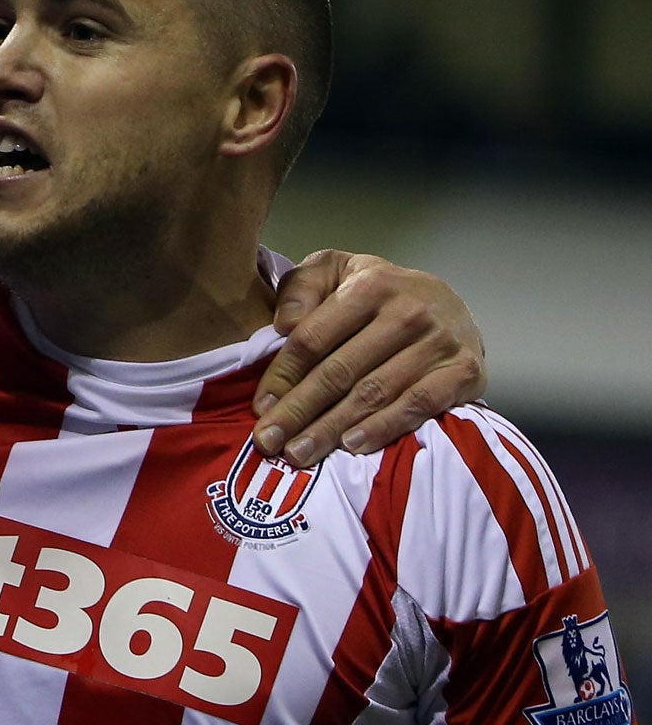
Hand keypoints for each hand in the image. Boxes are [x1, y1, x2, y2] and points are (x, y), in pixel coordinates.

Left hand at [252, 250, 486, 466]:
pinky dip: (384, 427)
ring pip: (373, 393)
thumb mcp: (336, 271)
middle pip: (339, 371)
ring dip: (331, 428)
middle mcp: (408, 312)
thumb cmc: (377, 293)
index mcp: (370, 285)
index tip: (260, 408)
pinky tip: (352, 445)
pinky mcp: (464, 371)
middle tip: (269, 441)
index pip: (313, 338)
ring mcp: (439, 342)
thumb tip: (284, 323)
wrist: (449, 304)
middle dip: (299, 410)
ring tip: (299, 454)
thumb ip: (303, 286)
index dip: (282, 376)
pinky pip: (418, 405)